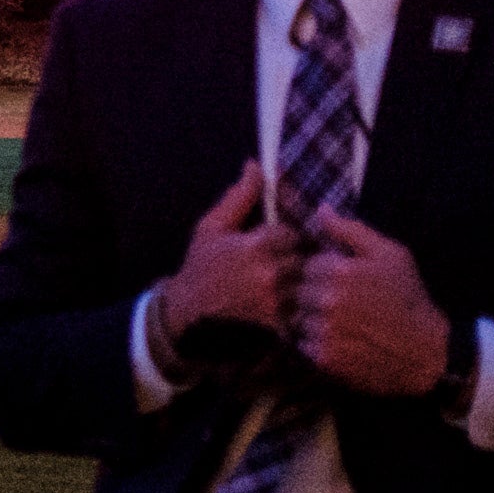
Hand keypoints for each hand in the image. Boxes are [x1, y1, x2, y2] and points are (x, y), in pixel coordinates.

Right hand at [153, 162, 296, 353]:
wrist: (187, 317)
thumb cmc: (200, 268)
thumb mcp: (212, 228)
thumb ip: (239, 198)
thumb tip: (256, 166)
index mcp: (255, 247)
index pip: (293, 232)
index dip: (288, 235)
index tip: (279, 241)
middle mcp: (269, 274)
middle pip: (305, 258)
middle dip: (298, 258)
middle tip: (287, 262)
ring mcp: (275, 303)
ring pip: (306, 285)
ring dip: (301, 283)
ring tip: (289, 283)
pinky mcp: (278, 326)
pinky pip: (302, 310)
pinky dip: (298, 306)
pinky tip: (285, 304)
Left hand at [292, 210, 452, 396]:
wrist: (426, 350)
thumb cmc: (408, 298)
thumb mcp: (390, 255)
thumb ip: (351, 230)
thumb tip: (321, 210)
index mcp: (340, 271)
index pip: (307, 265)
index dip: (323, 273)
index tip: (341, 282)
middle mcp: (327, 300)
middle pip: (299, 291)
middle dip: (315, 295)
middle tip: (342, 304)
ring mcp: (325, 330)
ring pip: (298, 317)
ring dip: (313, 319)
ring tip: (342, 323)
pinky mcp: (325, 357)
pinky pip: (303, 343)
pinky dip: (316, 342)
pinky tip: (342, 340)